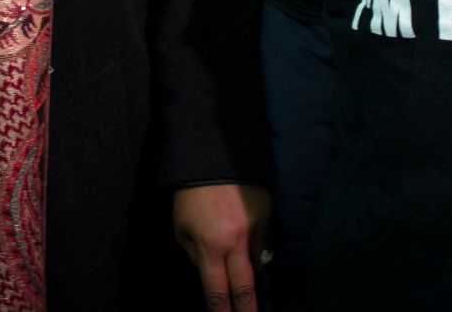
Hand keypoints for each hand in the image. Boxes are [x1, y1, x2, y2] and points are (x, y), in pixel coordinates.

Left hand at [173, 183, 270, 309]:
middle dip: (248, 310)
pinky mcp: (268, 218)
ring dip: (258, 285)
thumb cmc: (191, 195)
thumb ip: (196, 256)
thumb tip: (212, 274)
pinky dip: (259, 256)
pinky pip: (265, 245)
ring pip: (260, 269)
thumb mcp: (182, 228)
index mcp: (210, 247)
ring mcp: (257, 231)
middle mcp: (237, 243)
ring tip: (259, 301)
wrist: (215, 156)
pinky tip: (258, 265)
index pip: (217, 292)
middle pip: (246, 289)